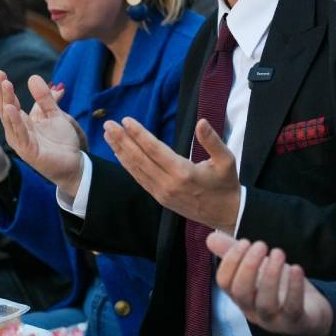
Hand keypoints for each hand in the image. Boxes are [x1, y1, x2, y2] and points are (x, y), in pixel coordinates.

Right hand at [0, 70, 87, 194]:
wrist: (73, 163)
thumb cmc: (61, 142)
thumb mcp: (54, 114)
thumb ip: (46, 98)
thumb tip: (34, 77)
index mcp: (21, 122)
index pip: (9, 102)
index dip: (3, 87)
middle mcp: (17, 131)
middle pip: (6, 108)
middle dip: (2, 91)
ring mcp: (21, 142)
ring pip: (10, 120)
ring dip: (7, 102)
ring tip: (5, 85)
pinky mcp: (28, 151)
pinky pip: (20, 135)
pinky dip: (15, 121)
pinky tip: (11, 109)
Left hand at [104, 117, 241, 232]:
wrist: (226, 214)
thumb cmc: (226, 184)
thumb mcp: (226, 160)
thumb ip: (213, 141)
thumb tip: (201, 122)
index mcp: (183, 173)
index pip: (155, 150)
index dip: (139, 134)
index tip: (126, 120)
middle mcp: (168, 184)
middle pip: (140, 159)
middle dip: (122, 140)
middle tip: (108, 124)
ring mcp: (162, 193)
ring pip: (136, 170)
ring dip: (120, 151)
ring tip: (108, 136)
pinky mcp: (160, 198)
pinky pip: (140, 179)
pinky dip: (128, 165)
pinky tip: (120, 154)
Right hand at [207, 233, 333, 335]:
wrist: (311, 315)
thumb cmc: (280, 289)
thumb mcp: (258, 270)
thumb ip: (235, 254)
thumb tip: (210, 237)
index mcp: (241, 297)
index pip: (225, 283)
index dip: (231, 261)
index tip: (246, 242)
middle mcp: (254, 311)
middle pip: (241, 293)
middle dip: (249, 266)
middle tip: (261, 245)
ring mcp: (274, 319)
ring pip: (266, 303)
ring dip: (271, 275)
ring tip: (278, 253)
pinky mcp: (296, 321)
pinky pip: (293, 308)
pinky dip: (294, 288)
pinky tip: (297, 268)